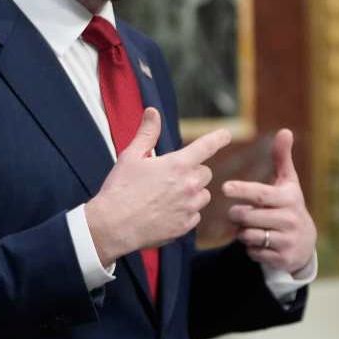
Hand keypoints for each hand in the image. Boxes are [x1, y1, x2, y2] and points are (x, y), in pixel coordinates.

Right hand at [85, 108, 231, 264]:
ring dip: (192, 193)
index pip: (207, 146)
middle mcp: (189, 185)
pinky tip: (166, 212)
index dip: (218, 138)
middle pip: (205, 173)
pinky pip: (195, 215)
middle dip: (193, 172)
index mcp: (178, 165)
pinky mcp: (185, 226)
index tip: (226, 134)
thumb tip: (153, 112)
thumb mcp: (130, 156)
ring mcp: (189, 207)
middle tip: (171, 176)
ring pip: (203, 195)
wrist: (112, 226)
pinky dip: (186, 212)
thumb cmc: (120, 189)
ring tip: (168, 196)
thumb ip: (147, 133)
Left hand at [223, 129, 316, 274]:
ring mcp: (287, 240)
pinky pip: (253, 252)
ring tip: (250, 227)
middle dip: (238, 215)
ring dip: (243, 232)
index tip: (225, 187)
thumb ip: (282, 158)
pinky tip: (259, 242)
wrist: (306, 243)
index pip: (261, 194)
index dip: (243, 190)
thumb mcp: (288, 183)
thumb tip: (285, 131)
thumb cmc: (289, 206)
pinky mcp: (282, 258)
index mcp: (289, 198)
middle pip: (249, 216)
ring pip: (249, 235)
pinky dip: (250, 247)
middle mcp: (290, 219)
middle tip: (238, 212)